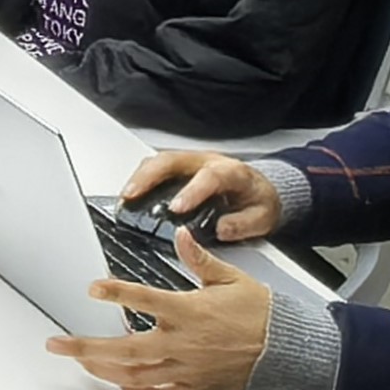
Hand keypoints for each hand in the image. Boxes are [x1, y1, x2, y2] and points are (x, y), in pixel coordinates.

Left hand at [43, 226, 273, 389]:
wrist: (289, 349)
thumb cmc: (262, 315)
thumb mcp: (230, 279)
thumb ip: (199, 259)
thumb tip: (182, 236)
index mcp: (189, 311)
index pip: (144, 300)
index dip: (116, 293)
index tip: (92, 289)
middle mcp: (183, 343)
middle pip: (125, 349)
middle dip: (86, 347)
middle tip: (58, 344)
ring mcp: (187, 369)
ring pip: (136, 375)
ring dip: (103, 369)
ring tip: (79, 360)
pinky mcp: (195, 388)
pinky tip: (120, 386)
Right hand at [113, 146, 283, 239]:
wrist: (259, 188)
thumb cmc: (257, 200)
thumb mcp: (263, 217)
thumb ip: (244, 223)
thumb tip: (222, 229)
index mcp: (230, 172)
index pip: (208, 177)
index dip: (191, 191)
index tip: (176, 208)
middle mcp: (206, 161)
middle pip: (172, 160)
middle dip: (149, 177)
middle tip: (132, 195)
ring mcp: (190, 162)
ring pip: (159, 161)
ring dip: (139, 177)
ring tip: (126, 196)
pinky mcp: (178, 168)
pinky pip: (155, 167)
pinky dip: (140, 178)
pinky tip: (131, 194)